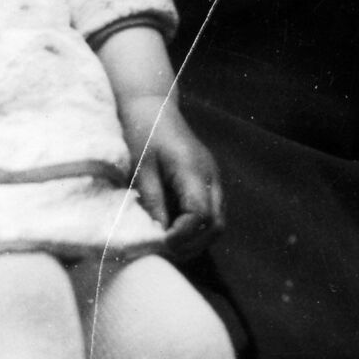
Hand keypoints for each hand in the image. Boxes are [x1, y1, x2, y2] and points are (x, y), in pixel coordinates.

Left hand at [120, 90, 223, 255]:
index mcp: (193, 170)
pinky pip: (211, 213)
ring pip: (217, 222)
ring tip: (168, 246)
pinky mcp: (209, 180)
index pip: (200, 216)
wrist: (152, 106)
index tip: (160, 245)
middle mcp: (211, 176)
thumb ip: (152, 203)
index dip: (182, 237)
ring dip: (196, 240)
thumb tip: (157, 238)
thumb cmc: (142, 133)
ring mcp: (214, 178)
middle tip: (164, 252)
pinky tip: (174, 230)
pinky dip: (196, 229)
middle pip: (217, 225)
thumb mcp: (141, 169)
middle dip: (193, 245)